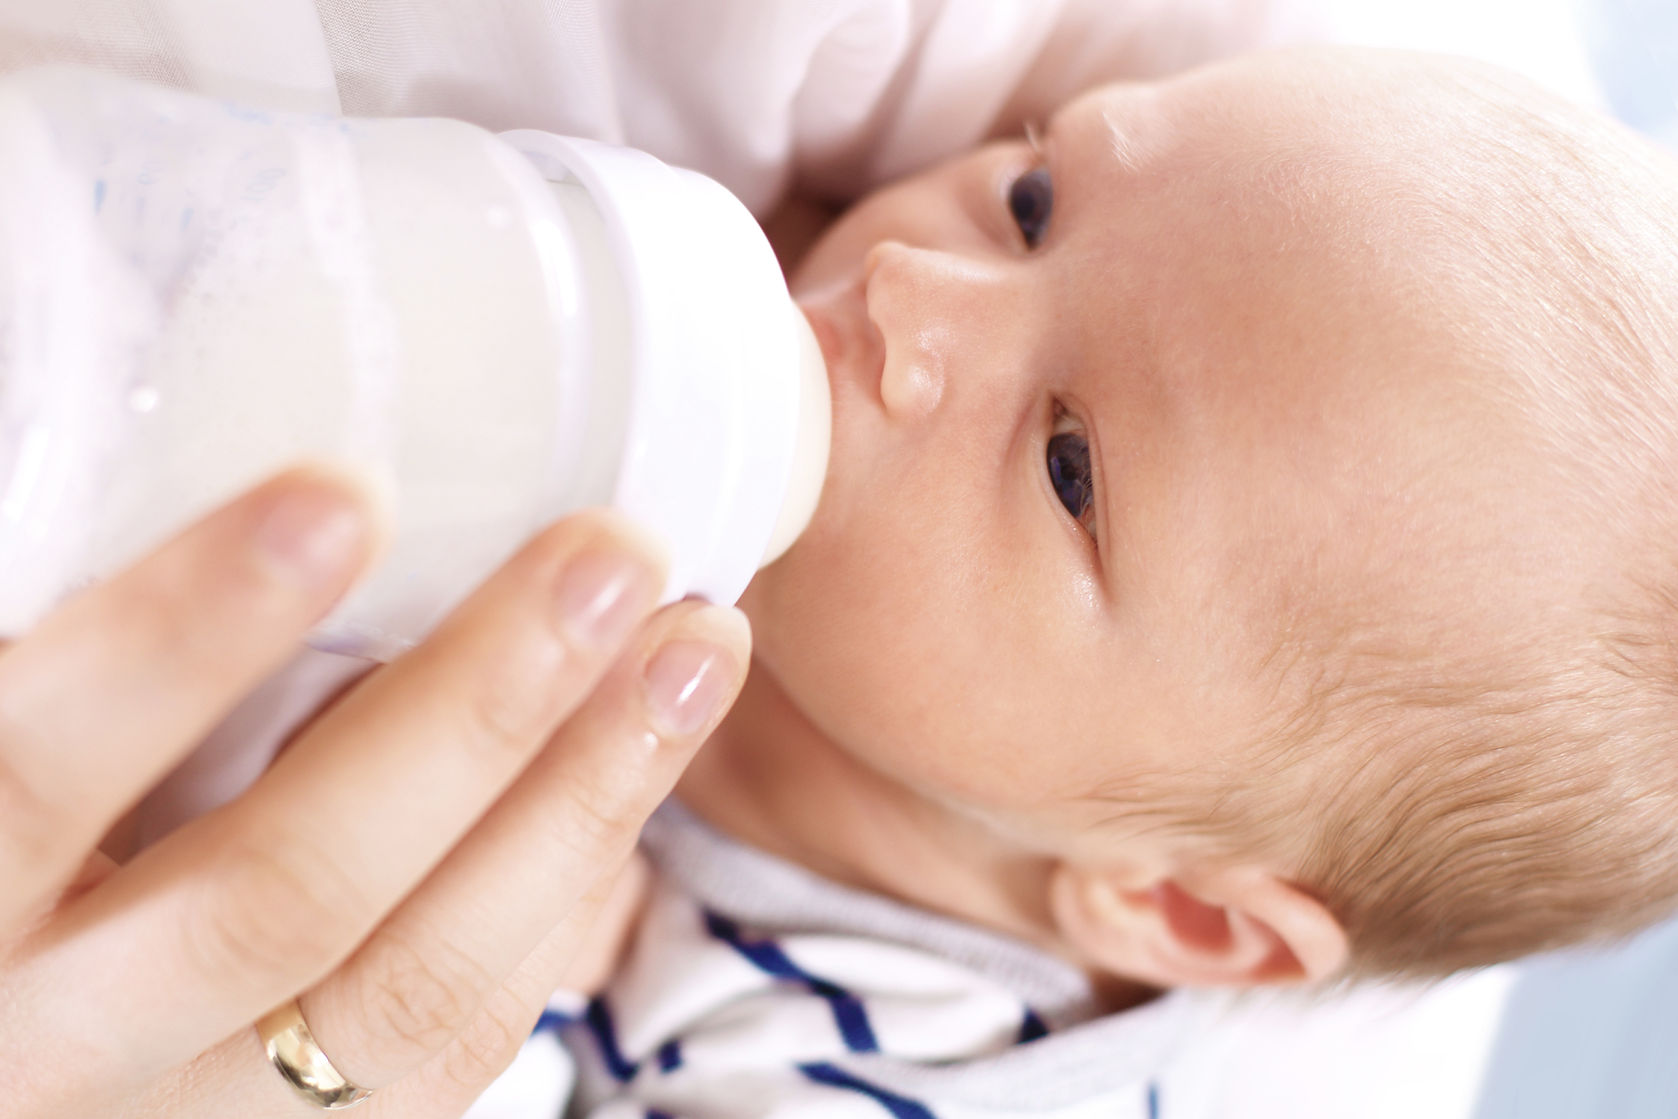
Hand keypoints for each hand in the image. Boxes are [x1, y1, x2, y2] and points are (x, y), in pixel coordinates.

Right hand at [0, 468, 748, 1116]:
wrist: (18, 1037)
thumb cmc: (21, 818)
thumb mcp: (12, 722)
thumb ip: (63, 644)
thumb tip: (274, 488)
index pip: (33, 777)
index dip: (184, 638)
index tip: (342, 496)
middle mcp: (53, 1043)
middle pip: (280, 896)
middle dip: (474, 717)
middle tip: (610, 560)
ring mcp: (187, 1113)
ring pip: (414, 995)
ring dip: (580, 805)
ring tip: (694, 648)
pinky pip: (456, 1045)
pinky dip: (558, 895)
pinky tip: (631, 767)